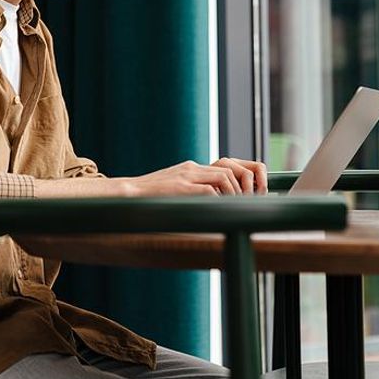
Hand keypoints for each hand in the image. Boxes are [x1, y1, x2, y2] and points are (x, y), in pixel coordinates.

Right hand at [116, 158, 267, 196]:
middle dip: (247, 185)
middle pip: (232, 167)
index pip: (228, 165)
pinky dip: (219, 201)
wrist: (125, 195)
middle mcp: (192, 168)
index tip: (252, 195)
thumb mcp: (175, 193)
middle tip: (251, 202)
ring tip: (236, 209)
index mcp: (193, 168)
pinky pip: (209, 190)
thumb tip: (215, 209)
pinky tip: (219, 212)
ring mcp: (186, 176)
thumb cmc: (150, 199)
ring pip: (225, 176)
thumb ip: (193, 194)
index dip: (245, 178)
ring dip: (235, 194)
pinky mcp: (180, 187)